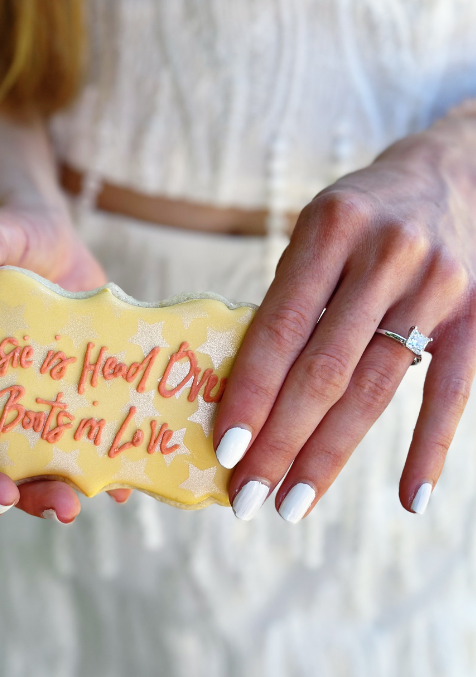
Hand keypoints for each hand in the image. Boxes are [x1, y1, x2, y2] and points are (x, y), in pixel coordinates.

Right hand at [0, 205, 131, 522]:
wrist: (63, 252)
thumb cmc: (21, 239)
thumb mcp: (7, 233)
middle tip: (7, 498)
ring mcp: (11, 413)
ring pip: (13, 473)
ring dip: (35, 497)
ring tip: (70, 505)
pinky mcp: (53, 417)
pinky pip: (65, 459)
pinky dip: (89, 478)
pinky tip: (117, 488)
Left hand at [214, 122, 475, 521]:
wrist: (454, 174)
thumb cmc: (364, 213)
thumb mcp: (318, 231)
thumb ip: (291, 299)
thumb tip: (250, 391)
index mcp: (331, 229)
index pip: (281, 328)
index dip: (251, 394)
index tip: (224, 450)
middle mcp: (386, 255)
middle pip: (325, 370)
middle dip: (281, 441)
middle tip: (246, 498)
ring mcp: (437, 286)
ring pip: (377, 388)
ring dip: (330, 455)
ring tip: (292, 503)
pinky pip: (452, 391)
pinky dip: (429, 448)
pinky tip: (408, 498)